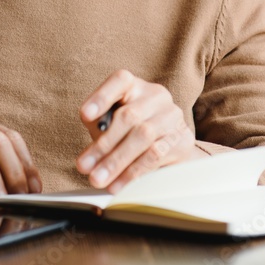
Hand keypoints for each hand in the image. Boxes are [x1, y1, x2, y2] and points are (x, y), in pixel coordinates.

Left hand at [76, 69, 204, 192]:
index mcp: (135, 85)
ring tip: (98, 179)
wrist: (167, 146)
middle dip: (103, 145)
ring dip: (117, 162)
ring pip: (143, 137)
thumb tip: (90, 155)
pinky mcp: (181, 139)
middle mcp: (156, 95)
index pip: (120, 80)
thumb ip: (99, 128)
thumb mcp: (109, 124)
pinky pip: (155, 155)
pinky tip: (118, 184)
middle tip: (83, 167)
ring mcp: (172, 116)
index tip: (85, 115)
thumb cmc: (128, 132)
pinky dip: (133, 172)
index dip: (101, 97)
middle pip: (129, 116)